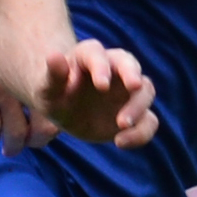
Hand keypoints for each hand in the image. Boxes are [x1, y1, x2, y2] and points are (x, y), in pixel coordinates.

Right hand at [0, 13, 60, 156]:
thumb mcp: (27, 52)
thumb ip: (42, 75)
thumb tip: (58, 103)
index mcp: (44, 74)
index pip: (58, 112)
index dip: (52, 129)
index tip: (43, 134)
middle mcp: (28, 82)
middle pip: (42, 128)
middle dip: (35, 141)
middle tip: (28, 143)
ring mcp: (4, 89)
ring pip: (14, 134)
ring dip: (12, 144)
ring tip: (10, 147)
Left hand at [32, 37, 157, 151]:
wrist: (66, 112)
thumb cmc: (55, 95)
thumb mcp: (48, 89)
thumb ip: (53, 75)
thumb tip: (54, 56)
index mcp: (89, 55)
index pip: (97, 53)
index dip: (101, 67)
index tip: (101, 86)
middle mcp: (114, 68)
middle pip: (130, 63)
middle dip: (132, 74)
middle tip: (134, 86)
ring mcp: (128, 90)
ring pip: (146, 90)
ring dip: (138, 106)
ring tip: (121, 125)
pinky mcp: (136, 112)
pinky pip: (148, 120)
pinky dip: (140, 132)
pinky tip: (120, 142)